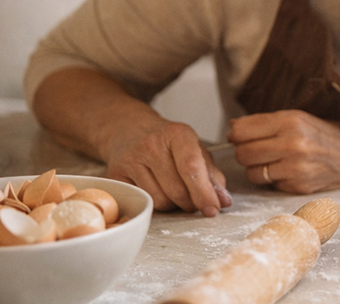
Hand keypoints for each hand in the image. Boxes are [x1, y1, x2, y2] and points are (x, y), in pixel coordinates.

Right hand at [103, 118, 232, 216]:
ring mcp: (131, 159)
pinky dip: (154, 204)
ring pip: (159, 201)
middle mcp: (152, 144)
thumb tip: (224, 201)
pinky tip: (156, 190)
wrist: (129, 130)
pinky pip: (142, 202)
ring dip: (172, 204)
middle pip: (177, 190)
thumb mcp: (195, 150)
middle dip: (190, 202)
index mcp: (178, 134)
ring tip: (172, 190)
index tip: (213, 209)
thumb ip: (212, 175)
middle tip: (193, 199)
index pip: (191, 167)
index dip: (204, 192)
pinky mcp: (115, 175)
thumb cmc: (168, 143)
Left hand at [227, 109, 339, 193]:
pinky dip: (273, 179)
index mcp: (292, 121)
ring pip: (252, 172)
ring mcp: (295, 168)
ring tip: (272, 161)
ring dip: (257, 168)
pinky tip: (287, 171)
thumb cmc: (330, 135)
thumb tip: (234, 127)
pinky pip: (270, 184)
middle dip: (244, 152)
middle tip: (256, 149)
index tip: (238, 135)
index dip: (236, 134)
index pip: (243, 130)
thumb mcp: (302, 118)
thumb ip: (268, 122)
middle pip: (243, 153)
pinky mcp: (298, 186)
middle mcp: (292, 144)